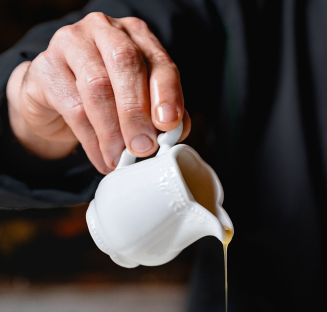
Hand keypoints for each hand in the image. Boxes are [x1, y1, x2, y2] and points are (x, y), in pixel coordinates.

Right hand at [6, 12, 190, 173]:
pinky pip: (72, 107)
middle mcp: (104, 31)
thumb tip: (174, 133)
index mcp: (137, 36)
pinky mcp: (45, 67)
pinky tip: (102, 158)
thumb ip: (160, 112)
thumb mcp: (140, 100)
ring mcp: (70, 43)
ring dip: (112, 131)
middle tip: (143, 148)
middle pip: (125, 65)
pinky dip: (92, 140)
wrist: (55, 97)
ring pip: (97, 87)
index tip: (168, 124)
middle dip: (137, 112)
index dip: (167, 93)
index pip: (158, 61)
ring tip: (121, 159)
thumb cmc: (108, 97)